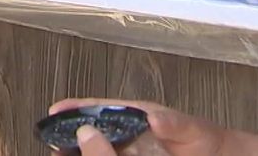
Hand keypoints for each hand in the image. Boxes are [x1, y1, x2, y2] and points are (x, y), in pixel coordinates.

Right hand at [48, 98, 225, 155]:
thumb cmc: (206, 139)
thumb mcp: (192, 130)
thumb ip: (173, 123)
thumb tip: (153, 117)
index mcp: (138, 114)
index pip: (102, 107)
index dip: (78, 107)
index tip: (57, 110)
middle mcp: (130, 129)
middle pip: (94, 127)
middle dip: (71, 131)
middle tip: (51, 140)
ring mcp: (130, 146)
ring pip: (99, 145)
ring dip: (81, 148)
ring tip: (61, 153)